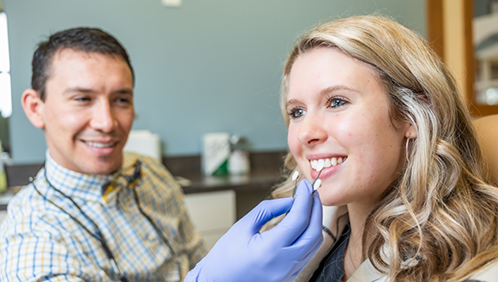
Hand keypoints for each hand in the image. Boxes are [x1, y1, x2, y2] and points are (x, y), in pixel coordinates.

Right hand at [185, 179, 322, 281]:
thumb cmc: (224, 257)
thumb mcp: (243, 227)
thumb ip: (268, 210)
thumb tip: (290, 201)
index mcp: (269, 250)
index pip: (298, 220)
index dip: (305, 200)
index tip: (306, 186)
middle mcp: (283, 264)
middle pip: (313, 233)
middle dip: (315, 209)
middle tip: (311, 193)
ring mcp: (288, 273)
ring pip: (314, 245)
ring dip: (314, 223)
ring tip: (308, 206)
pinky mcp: (289, 277)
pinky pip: (307, 254)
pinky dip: (308, 236)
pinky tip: (301, 224)